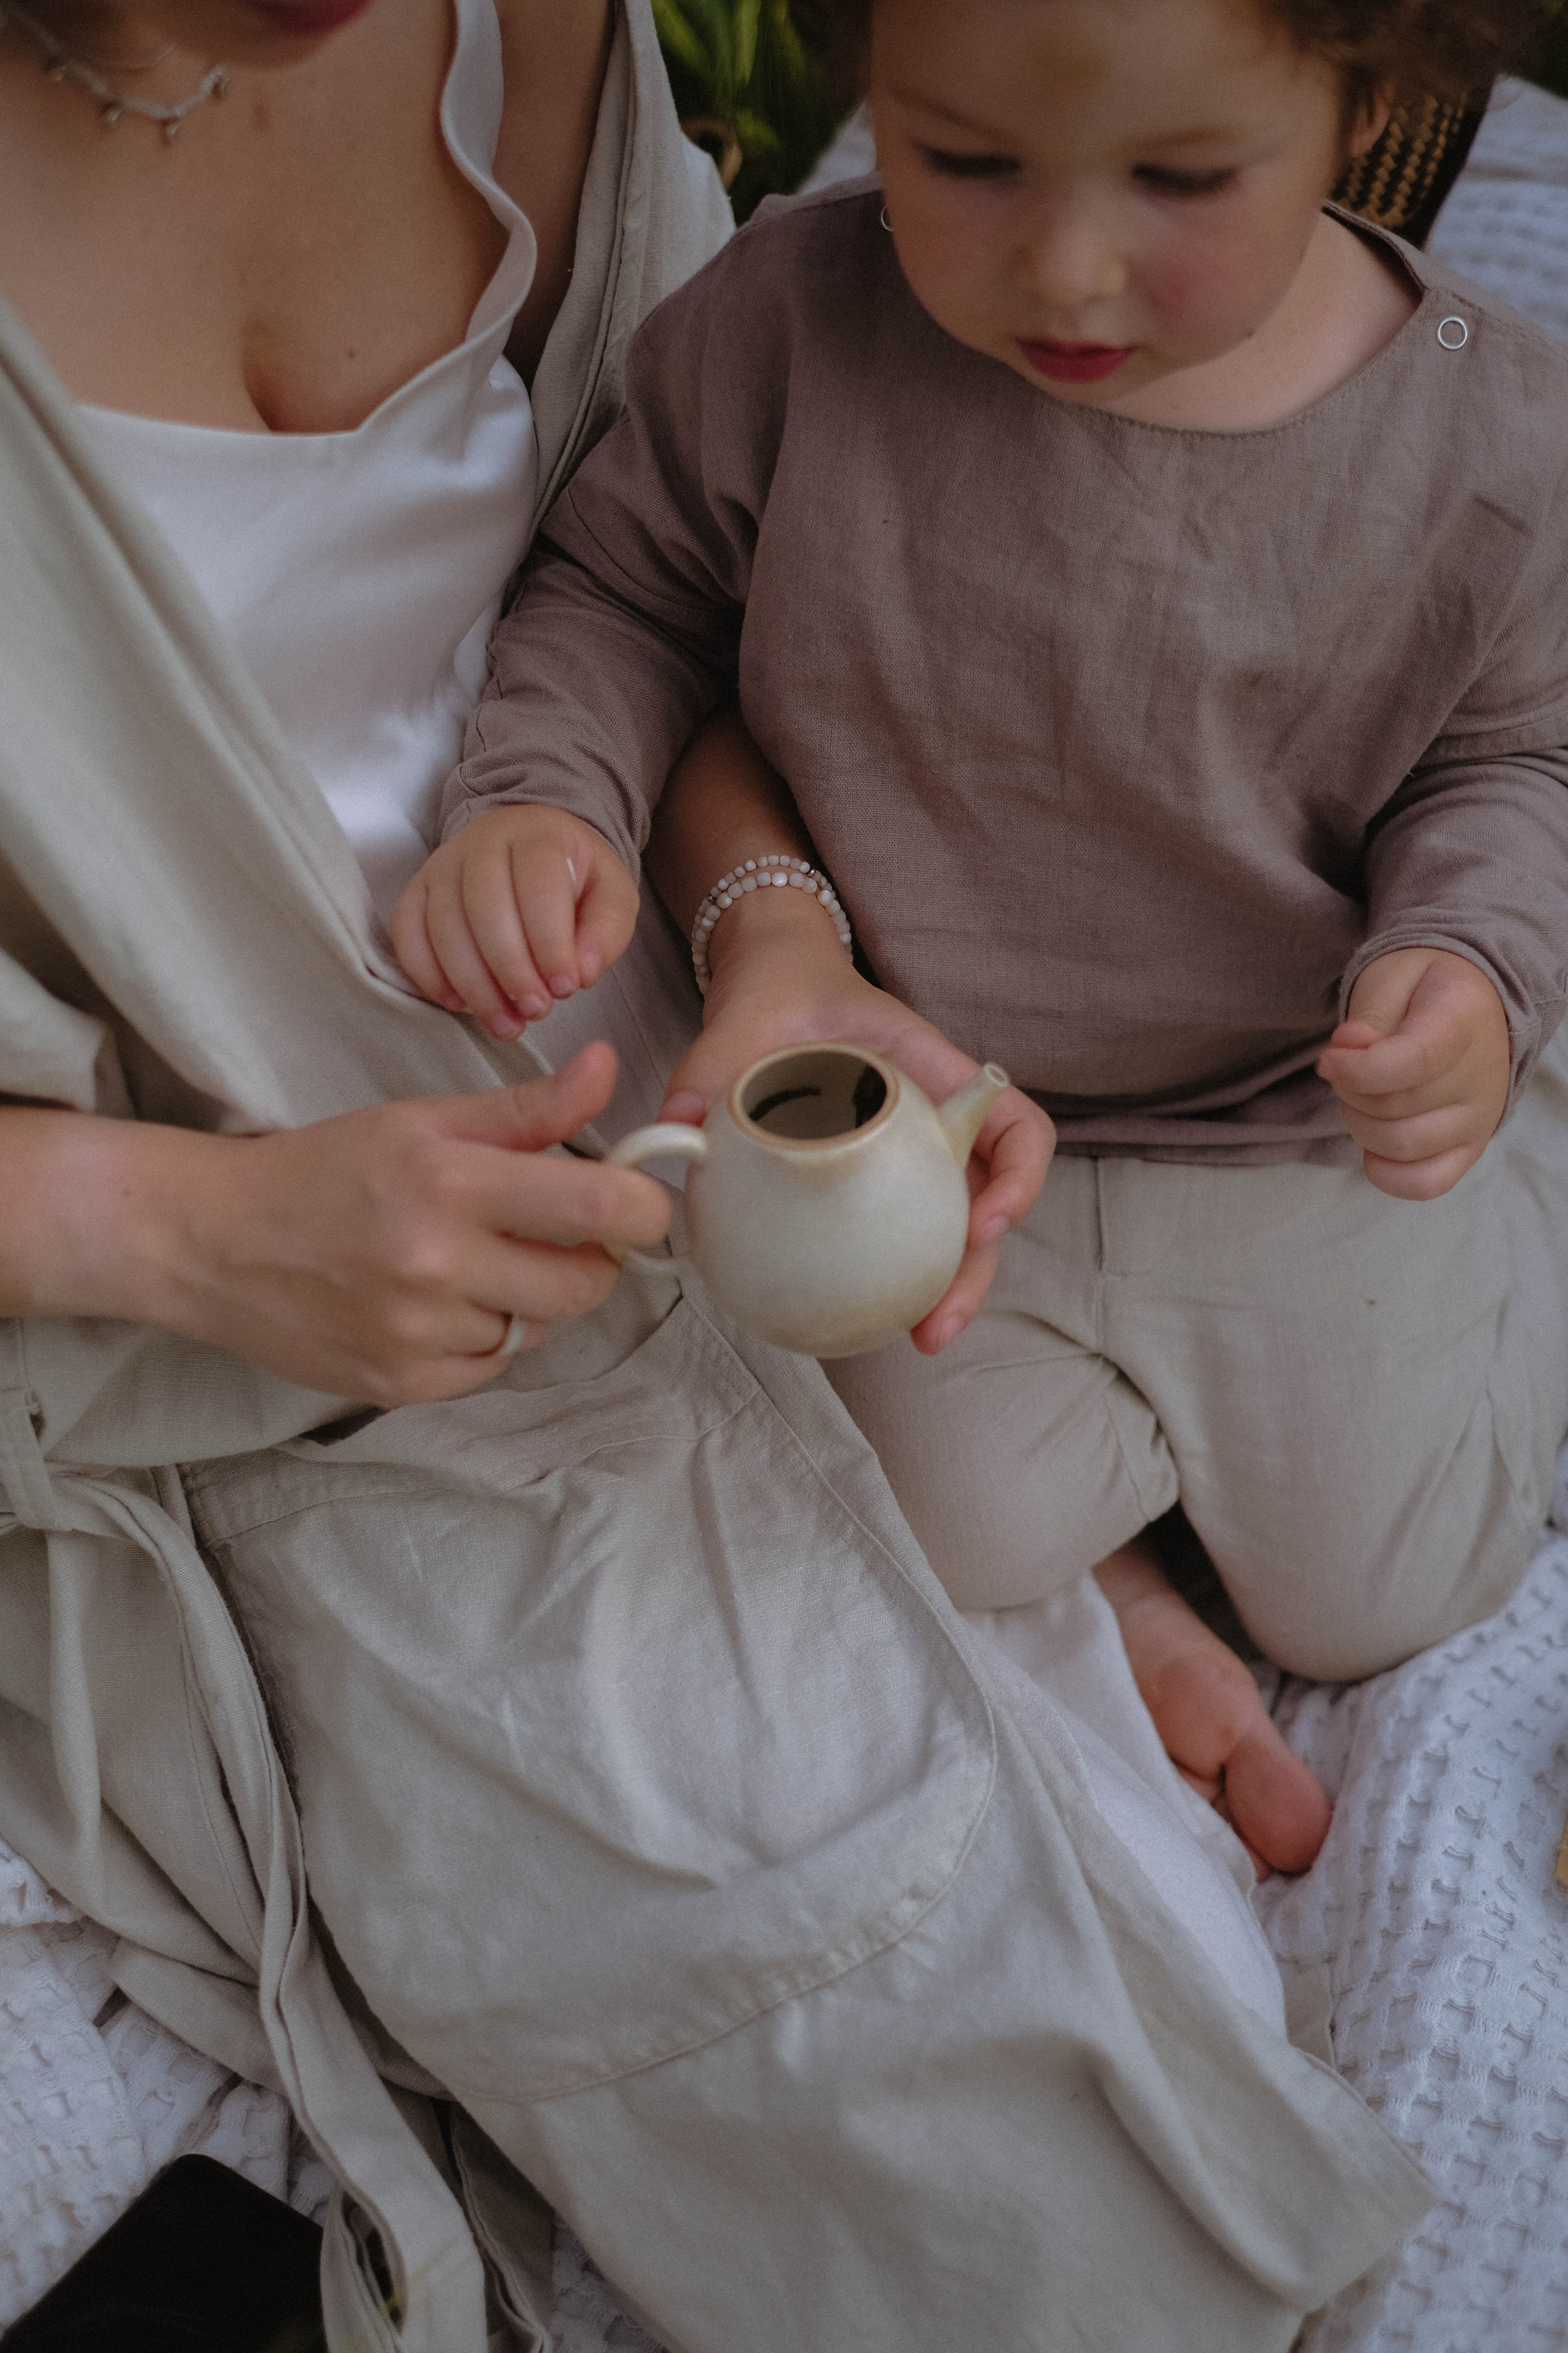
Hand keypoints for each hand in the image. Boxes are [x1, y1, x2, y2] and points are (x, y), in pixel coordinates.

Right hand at [152, 1045, 668, 1404]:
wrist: (214, 1242)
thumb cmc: (325, 1170)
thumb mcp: (422, 1120)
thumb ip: (527, 1109)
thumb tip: (610, 1068)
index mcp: (449, 1182)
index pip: (597, 1209)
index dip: (644, 1209)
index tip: (639, 1203)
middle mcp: (436, 1263)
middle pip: (584, 1284)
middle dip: (588, 1259)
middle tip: (551, 1233)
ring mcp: (417, 1333)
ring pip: (535, 1328)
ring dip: (523, 1300)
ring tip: (466, 1264)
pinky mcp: (400, 1383)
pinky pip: (489, 1367)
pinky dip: (481, 1338)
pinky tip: (435, 1304)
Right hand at [391, 805, 638, 1041]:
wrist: (530, 847)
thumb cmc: (575, 878)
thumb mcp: (611, 896)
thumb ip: (605, 932)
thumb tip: (581, 973)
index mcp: (538, 836)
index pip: (538, 887)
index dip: (550, 943)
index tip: (566, 988)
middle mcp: (482, 842)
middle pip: (485, 906)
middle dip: (511, 969)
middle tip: (536, 1011)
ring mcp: (443, 864)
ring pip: (445, 925)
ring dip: (473, 984)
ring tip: (505, 1023)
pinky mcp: (417, 890)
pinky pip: (408, 932)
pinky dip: (428, 974)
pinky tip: (459, 1004)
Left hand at [660, 890, 1052, 1349]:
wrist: (775, 984)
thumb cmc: (783, 993)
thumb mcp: (747, 1020)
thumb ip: (711, 1067)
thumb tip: (676, 1129)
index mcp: (934, 1076)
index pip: (1016, 1126)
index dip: (1020, 1179)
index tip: (983, 1223)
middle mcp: (938, 1124)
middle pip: (988, 1204)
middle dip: (975, 1273)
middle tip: (935, 1327)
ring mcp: (911, 1157)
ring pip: (951, 1232)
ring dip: (944, 1290)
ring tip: (915, 1338)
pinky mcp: (875, 1182)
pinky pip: (897, 1234)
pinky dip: (893, 1275)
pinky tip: (856, 1313)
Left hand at [1315, 946, 1510, 1199]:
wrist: (1467, 1005)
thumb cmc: (1420, 992)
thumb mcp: (1390, 981)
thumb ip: (1367, 1018)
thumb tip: (1346, 1051)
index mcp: (1464, 1021)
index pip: (1415, 1062)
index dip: (1359, 1070)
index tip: (1326, 1060)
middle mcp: (1482, 1077)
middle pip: (1396, 1108)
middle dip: (1350, 1091)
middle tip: (1348, 1069)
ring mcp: (1480, 1119)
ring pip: (1402, 1147)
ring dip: (1361, 1126)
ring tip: (1363, 1098)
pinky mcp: (1470, 1150)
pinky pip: (1427, 1183)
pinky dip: (1388, 1173)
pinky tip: (1373, 1147)